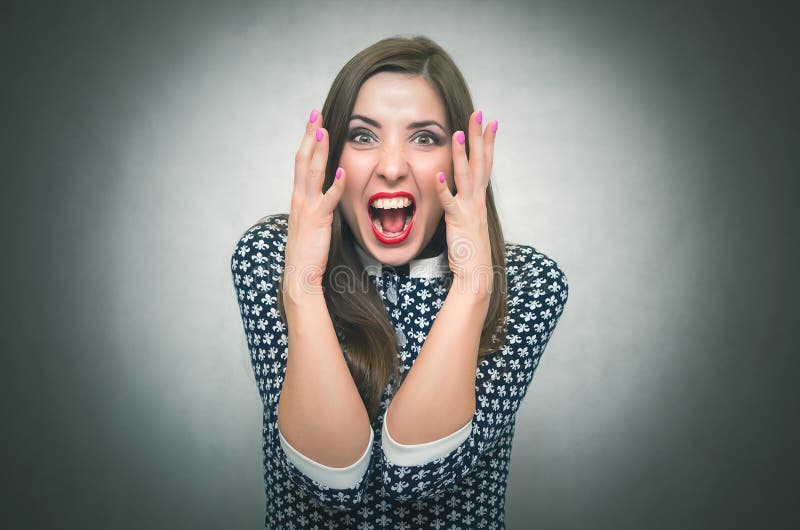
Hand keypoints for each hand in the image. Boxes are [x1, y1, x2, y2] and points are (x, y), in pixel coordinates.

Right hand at [283, 109, 345, 294]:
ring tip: (323, 130)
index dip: (307, 142)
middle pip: (303, 159)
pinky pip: (329, 198)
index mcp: (298, 198)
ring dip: (319, 150)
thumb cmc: (308, 253)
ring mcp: (307, 208)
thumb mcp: (310, 224)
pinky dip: (337, 184)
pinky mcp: (318, 220)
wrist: (299, 276)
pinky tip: (344, 171)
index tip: (314, 124)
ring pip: (312, 172)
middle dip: (310, 135)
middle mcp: (299, 198)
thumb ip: (316, 208)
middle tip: (315, 114)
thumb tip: (326, 197)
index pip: (301, 163)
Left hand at [435, 110, 497, 295]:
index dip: (487, 143)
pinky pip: (449, 202)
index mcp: (479, 200)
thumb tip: (456, 192)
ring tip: (458, 134)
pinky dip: (444, 187)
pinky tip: (438, 173)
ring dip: (461, 155)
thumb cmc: (470, 252)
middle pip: (480, 163)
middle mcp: (477, 200)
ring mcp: (468, 210)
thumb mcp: (468, 223)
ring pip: (466, 176)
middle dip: (480, 137)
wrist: (476, 274)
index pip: (485, 165)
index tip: (490, 123)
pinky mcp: (457, 221)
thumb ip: (463, 205)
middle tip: (481, 114)